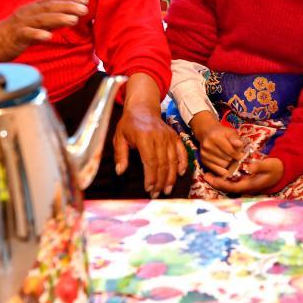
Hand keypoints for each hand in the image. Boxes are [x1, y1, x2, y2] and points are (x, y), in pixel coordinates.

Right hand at [0, 0, 89, 60]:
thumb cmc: (17, 33)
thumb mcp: (36, 22)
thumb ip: (52, 19)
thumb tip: (74, 16)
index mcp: (34, 8)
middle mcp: (28, 12)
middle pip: (49, 6)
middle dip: (68, 6)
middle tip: (85, 8)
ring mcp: (21, 24)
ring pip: (41, 19)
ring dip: (58, 18)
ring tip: (74, 20)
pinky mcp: (14, 37)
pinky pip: (26, 35)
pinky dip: (37, 34)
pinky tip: (48, 36)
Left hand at [113, 74, 186, 196]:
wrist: (143, 108)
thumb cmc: (129, 124)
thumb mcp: (119, 137)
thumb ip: (120, 154)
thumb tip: (120, 171)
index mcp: (144, 138)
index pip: (150, 161)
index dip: (151, 177)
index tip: (148, 189)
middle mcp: (159, 138)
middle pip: (163, 164)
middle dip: (160, 181)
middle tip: (156, 194)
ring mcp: (169, 137)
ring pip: (173, 160)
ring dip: (171, 177)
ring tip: (167, 190)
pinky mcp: (175, 137)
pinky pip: (182, 151)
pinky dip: (183, 163)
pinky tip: (181, 174)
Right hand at [189, 111, 245, 176]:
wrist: (208, 133)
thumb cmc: (222, 133)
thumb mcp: (230, 132)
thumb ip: (235, 139)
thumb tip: (240, 145)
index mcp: (215, 137)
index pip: (231, 151)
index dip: (238, 155)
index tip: (241, 155)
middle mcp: (208, 146)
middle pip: (227, 159)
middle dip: (233, 159)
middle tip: (235, 156)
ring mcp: (204, 154)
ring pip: (223, 165)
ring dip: (229, 164)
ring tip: (229, 158)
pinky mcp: (203, 161)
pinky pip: (217, 170)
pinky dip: (223, 169)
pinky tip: (225, 164)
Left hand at [203, 158, 282, 194]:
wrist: (281, 171)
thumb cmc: (275, 168)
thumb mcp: (269, 165)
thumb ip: (259, 166)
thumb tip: (249, 167)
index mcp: (250, 184)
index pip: (231, 186)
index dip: (220, 183)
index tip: (211, 177)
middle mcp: (245, 186)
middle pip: (227, 187)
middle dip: (216, 182)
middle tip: (205, 175)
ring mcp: (245, 183)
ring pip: (229, 183)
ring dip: (219, 179)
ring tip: (208, 173)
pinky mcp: (245, 179)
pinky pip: (232, 179)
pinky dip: (225, 176)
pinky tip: (219, 170)